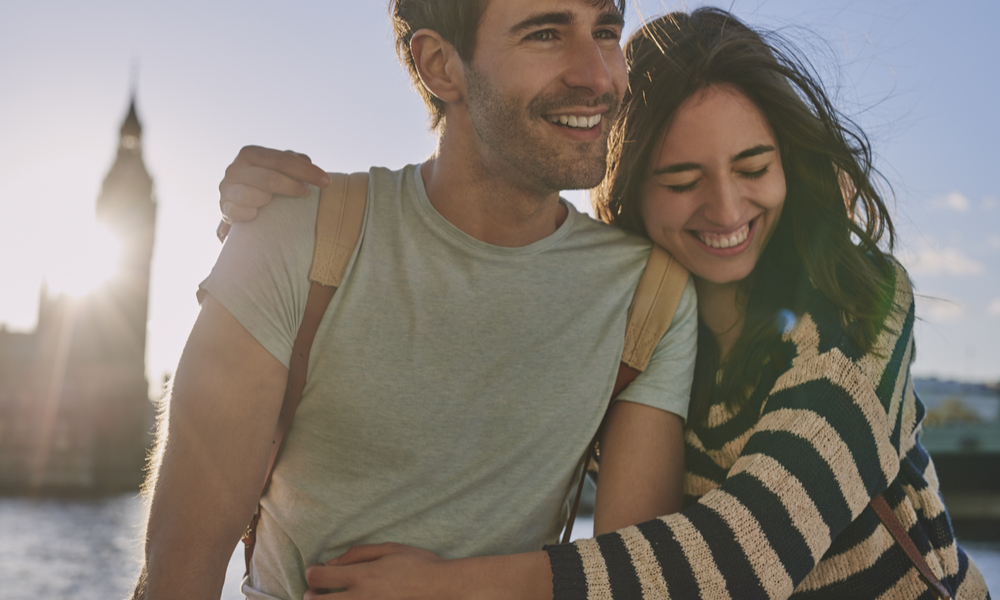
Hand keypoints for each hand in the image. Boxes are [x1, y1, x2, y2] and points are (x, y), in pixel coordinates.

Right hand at [219, 145, 331, 222]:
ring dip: (271, 201)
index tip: (326, 182)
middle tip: (309, 193)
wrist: (240, 203)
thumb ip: (295, 161)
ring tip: (276, 202)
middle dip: (294, 187)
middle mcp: (235, 168)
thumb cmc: (267, 182)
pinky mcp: (224, 209)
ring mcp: (227, 189)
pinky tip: (258, 215)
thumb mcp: (280, 167)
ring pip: (252, 196)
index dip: (307, 171)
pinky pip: (239, 213)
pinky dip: (252, 214)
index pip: (282, 160)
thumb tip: (308, 162)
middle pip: (269, 178)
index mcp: (251, 153)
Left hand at [304, 543, 445, 599]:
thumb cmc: (418, 564)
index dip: (311, 573)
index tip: (314, 570)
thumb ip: (358, 554)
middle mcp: (361, 597)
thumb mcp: (389, 548)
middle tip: (314, 590)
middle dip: (311, 595)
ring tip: (329, 598)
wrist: (441, 587)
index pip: (320, 577)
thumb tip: (332, 562)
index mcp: (362, 576)